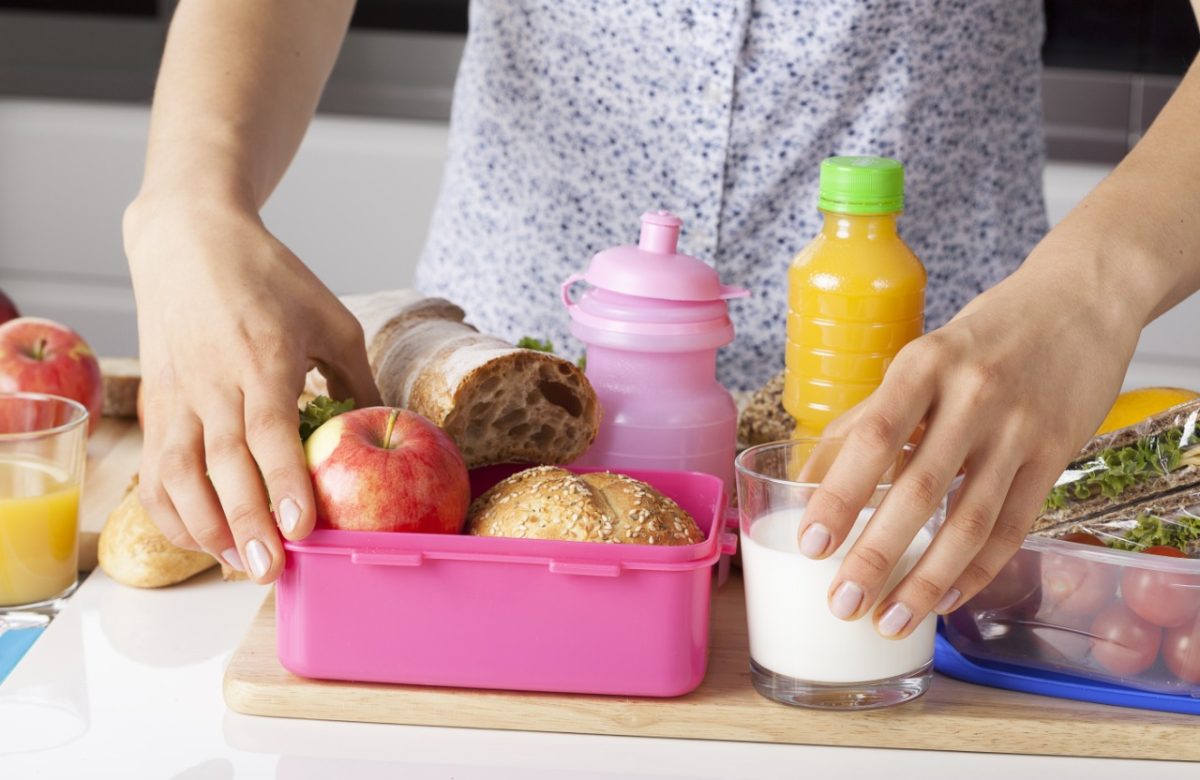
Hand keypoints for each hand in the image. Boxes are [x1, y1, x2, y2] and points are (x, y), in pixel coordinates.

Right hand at [124, 197, 380, 582]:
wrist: (188, 241)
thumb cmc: (268, 277)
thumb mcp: (331, 316)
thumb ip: (357, 376)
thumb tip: (383, 427)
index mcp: (261, 358)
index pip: (268, 432)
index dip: (285, 483)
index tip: (302, 528)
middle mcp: (213, 383)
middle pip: (223, 465)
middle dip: (246, 523)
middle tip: (270, 570)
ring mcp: (177, 396)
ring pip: (178, 475)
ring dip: (204, 527)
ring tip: (238, 565)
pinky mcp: (156, 405)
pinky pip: (154, 470)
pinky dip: (171, 511)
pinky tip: (200, 540)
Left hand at [798, 249, 1139, 637]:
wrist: (1082, 301)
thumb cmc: (984, 336)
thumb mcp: (921, 359)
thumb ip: (868, 416)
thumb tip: (807, 479)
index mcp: (923, 365)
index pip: (873, 437)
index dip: (839, 494)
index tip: (810, 542)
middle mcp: (972, 396)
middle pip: (919, 488)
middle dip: (877, 554)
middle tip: (843, 601)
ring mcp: (1020, 428)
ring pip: (970, 520)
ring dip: (927, 580)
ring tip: (890, 621)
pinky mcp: (1057, 455)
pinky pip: (1013, 526)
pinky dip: (978, 570)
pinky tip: (945, 599)